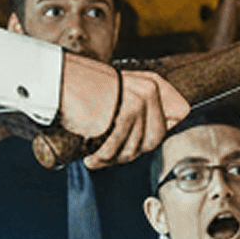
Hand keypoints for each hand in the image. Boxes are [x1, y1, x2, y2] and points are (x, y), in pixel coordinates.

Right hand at [60, 57, 189, 167]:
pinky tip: (91, 156)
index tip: (136, 134)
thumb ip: (143, 114)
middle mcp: (150, 90)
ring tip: (97, 153)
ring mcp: (139, 101)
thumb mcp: (121, 98)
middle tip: (111, 152)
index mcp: (154, 82)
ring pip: (137, 147)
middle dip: (133, 150)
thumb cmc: (84, 93)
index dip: (159, 128)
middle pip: (157, 138)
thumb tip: (154, 140)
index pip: (180, 112)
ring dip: (114, 157)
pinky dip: (102, 156)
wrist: (59, 82)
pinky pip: (117, 148)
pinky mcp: (125, 113)